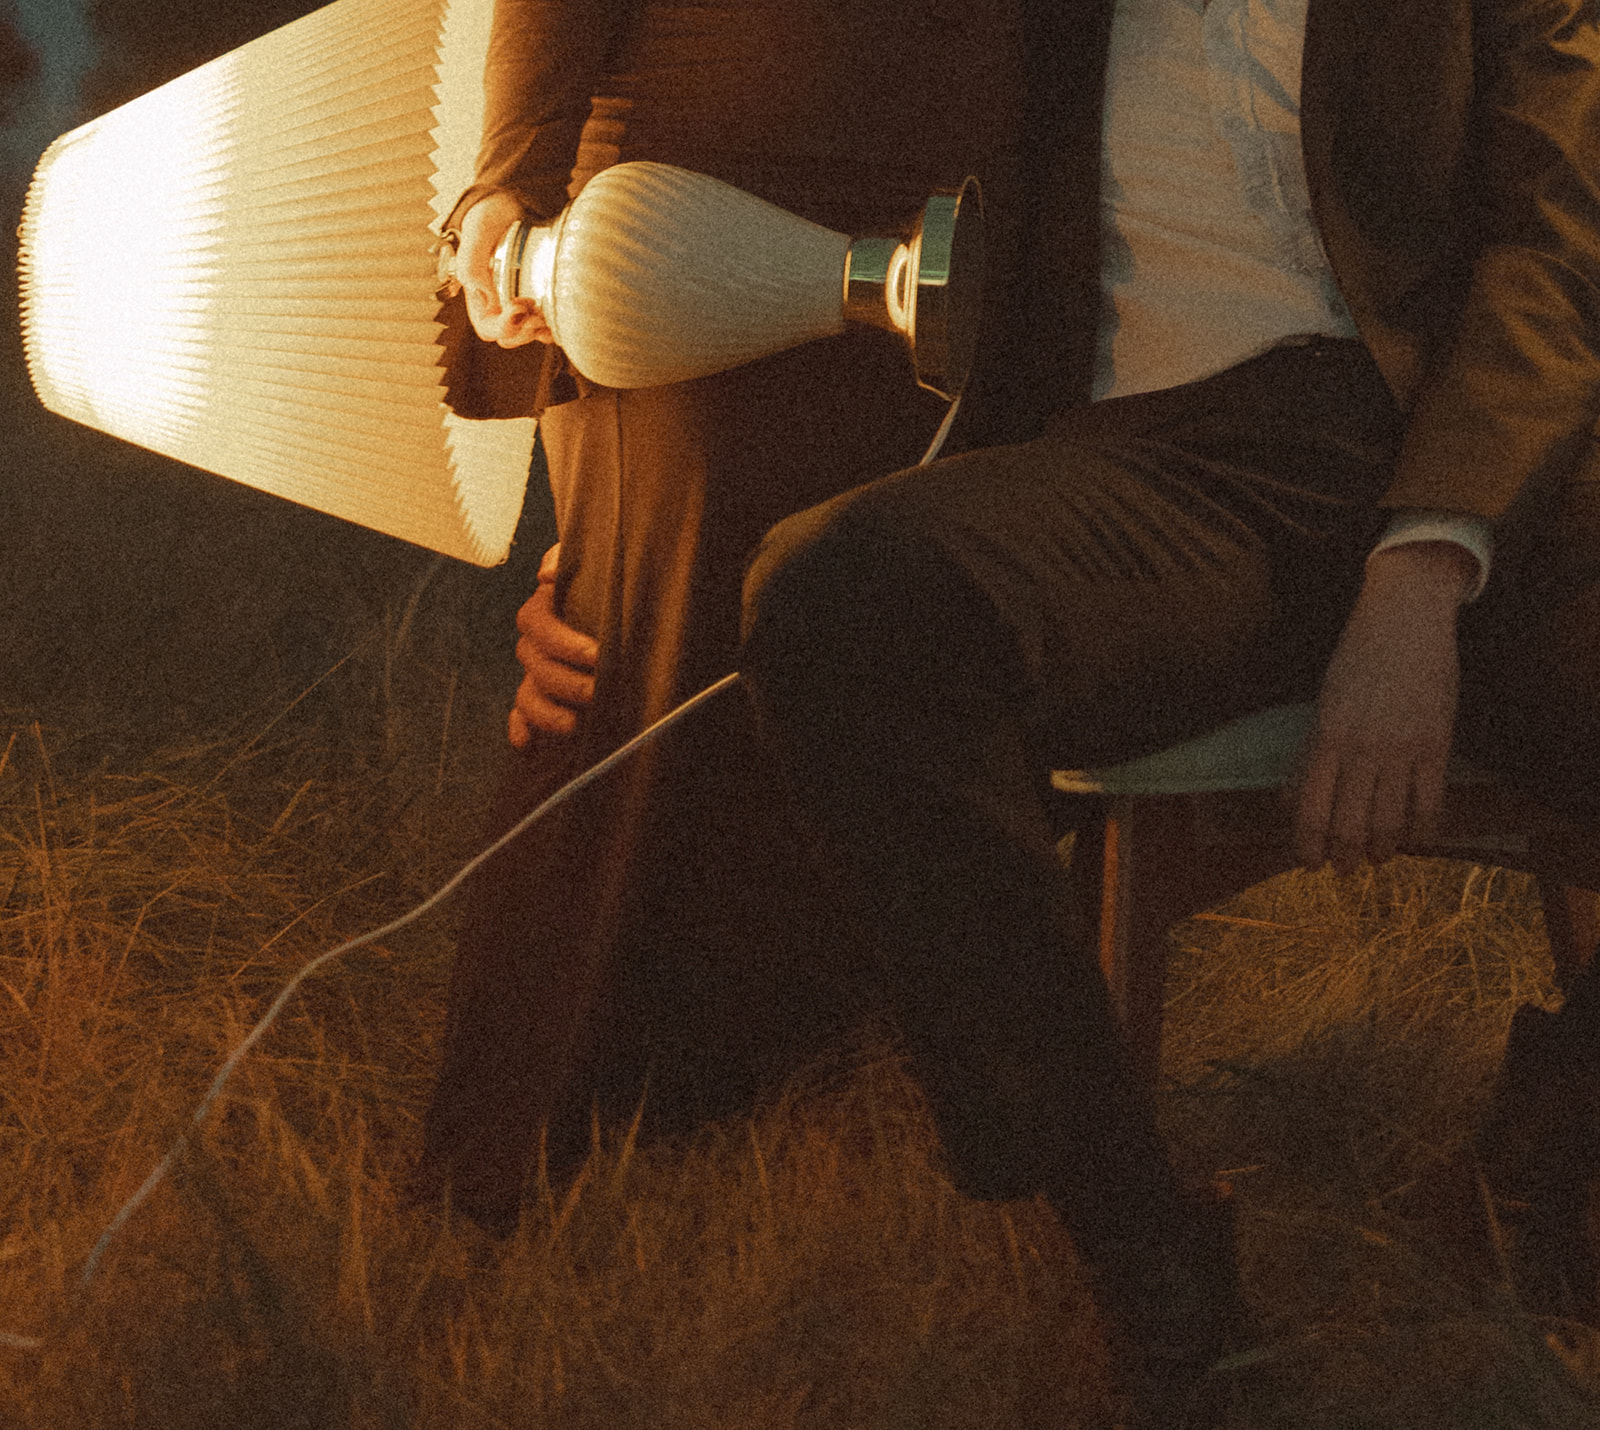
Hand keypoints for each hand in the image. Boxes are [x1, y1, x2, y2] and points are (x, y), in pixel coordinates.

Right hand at [456, 192, 553, 348]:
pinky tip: (560, 319)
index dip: (504, 325)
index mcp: (479, 294)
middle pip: (510, 337)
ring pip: (528, 334)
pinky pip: (545, 324)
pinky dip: (553, 327)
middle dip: (524, 331)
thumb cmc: (492, 214)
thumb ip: (471, 259)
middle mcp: (498, 304)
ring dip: (539, 331)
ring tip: (549, 314)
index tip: (519, 305)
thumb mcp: (478, 228)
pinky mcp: (538, 297)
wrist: (515, 200)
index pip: (488, 328)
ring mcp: (519, 303)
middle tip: (538, 311)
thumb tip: (486, 295)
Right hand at [508, 544, 598, 745]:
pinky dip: (520, 728)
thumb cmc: (607, 585)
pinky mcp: (540, 698)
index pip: (537, 623)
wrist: (620, 608)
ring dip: (545, 711)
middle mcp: (536, 642)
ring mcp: (535, 672)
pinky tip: (525, 744)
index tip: (595, 654)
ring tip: (572, 725)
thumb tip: (546, 574)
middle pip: (534, 663)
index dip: (562, 641)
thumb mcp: (596, 564)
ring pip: (527, 693)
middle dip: (565, 680)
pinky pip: (521, 714)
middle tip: (596, 691)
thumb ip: (568, 557)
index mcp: (545, 609)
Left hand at [1291, 542, 1474, 874]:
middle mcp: (1361, 749)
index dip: (1308, 845)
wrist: (1404, 619)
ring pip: (1389, 823)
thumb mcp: (1322, 706)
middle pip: (1349, 826)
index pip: (1311, 811)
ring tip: (1378, 856)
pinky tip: (1417, 840)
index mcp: (1325, 739)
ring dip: (1382, 850)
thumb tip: (1290, 805)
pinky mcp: (1437, 745)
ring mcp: (1401, 749)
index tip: (1310, 862)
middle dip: (1344, 856)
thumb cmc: (1356, 662)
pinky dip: (1423, 833)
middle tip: (1345, 867)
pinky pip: (1431, 805)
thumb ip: (1309, 756)